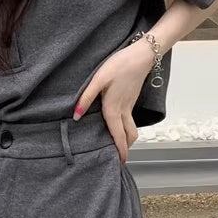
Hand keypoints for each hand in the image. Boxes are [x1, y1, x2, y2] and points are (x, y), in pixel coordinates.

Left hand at [73, 43, 149, 163]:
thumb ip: (86, 98)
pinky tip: (117, 126)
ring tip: (118, 145)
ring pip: (131, 128)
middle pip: (129, 135)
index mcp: (114, 108)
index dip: (120, 149)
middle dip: (126, 148)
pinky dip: (126, 128)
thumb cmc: (119, 65)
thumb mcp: (98, 79)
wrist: (142, 55)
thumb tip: (76, 115)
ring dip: (127, 139)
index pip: (118, 134)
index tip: (121, 162)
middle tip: (120, 158)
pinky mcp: (131, 99)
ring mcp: (130, 105)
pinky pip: (130, 119)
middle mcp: (124, 109)